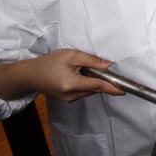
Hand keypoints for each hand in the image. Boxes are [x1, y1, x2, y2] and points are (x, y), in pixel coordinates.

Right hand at [0, 49, 124, 101]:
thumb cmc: (49, 63)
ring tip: (79, 68)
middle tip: (93, 66)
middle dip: (100, 79)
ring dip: (92, 80)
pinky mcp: (68, 99)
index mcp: (72, 84)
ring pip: (90, 90)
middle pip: (95, 88)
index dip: (113, 87)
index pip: (98, 86)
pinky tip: (76, 74)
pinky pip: (83, 91)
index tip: (124, 90)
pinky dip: (85, 83)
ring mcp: (69, 99)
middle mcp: (71, 95)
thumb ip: (92, 60)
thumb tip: (109, 65)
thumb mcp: (71, 55)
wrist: (30, 74)